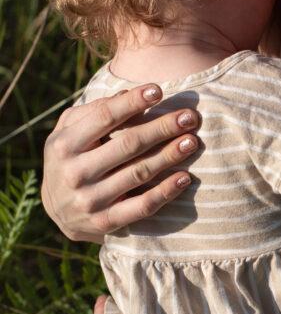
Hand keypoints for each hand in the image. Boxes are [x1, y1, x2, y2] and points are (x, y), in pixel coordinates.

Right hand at [42, 85, 199, 239]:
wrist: (56, 211)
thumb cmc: (69, 158)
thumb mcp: (68, 132)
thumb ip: (92, 111)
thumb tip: (126, 92)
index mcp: (65, 144)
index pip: (104, 116)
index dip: (133, 102)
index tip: (158, 90)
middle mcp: (75, 172)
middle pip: (129, 144)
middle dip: (162, 127)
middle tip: (189, 117)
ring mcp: (90, 200)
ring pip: (139, 173)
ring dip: (170, 155)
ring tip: (192, 141)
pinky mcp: (105, 222)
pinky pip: (142, 206)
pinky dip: (166, 191)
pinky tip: (185, 177)